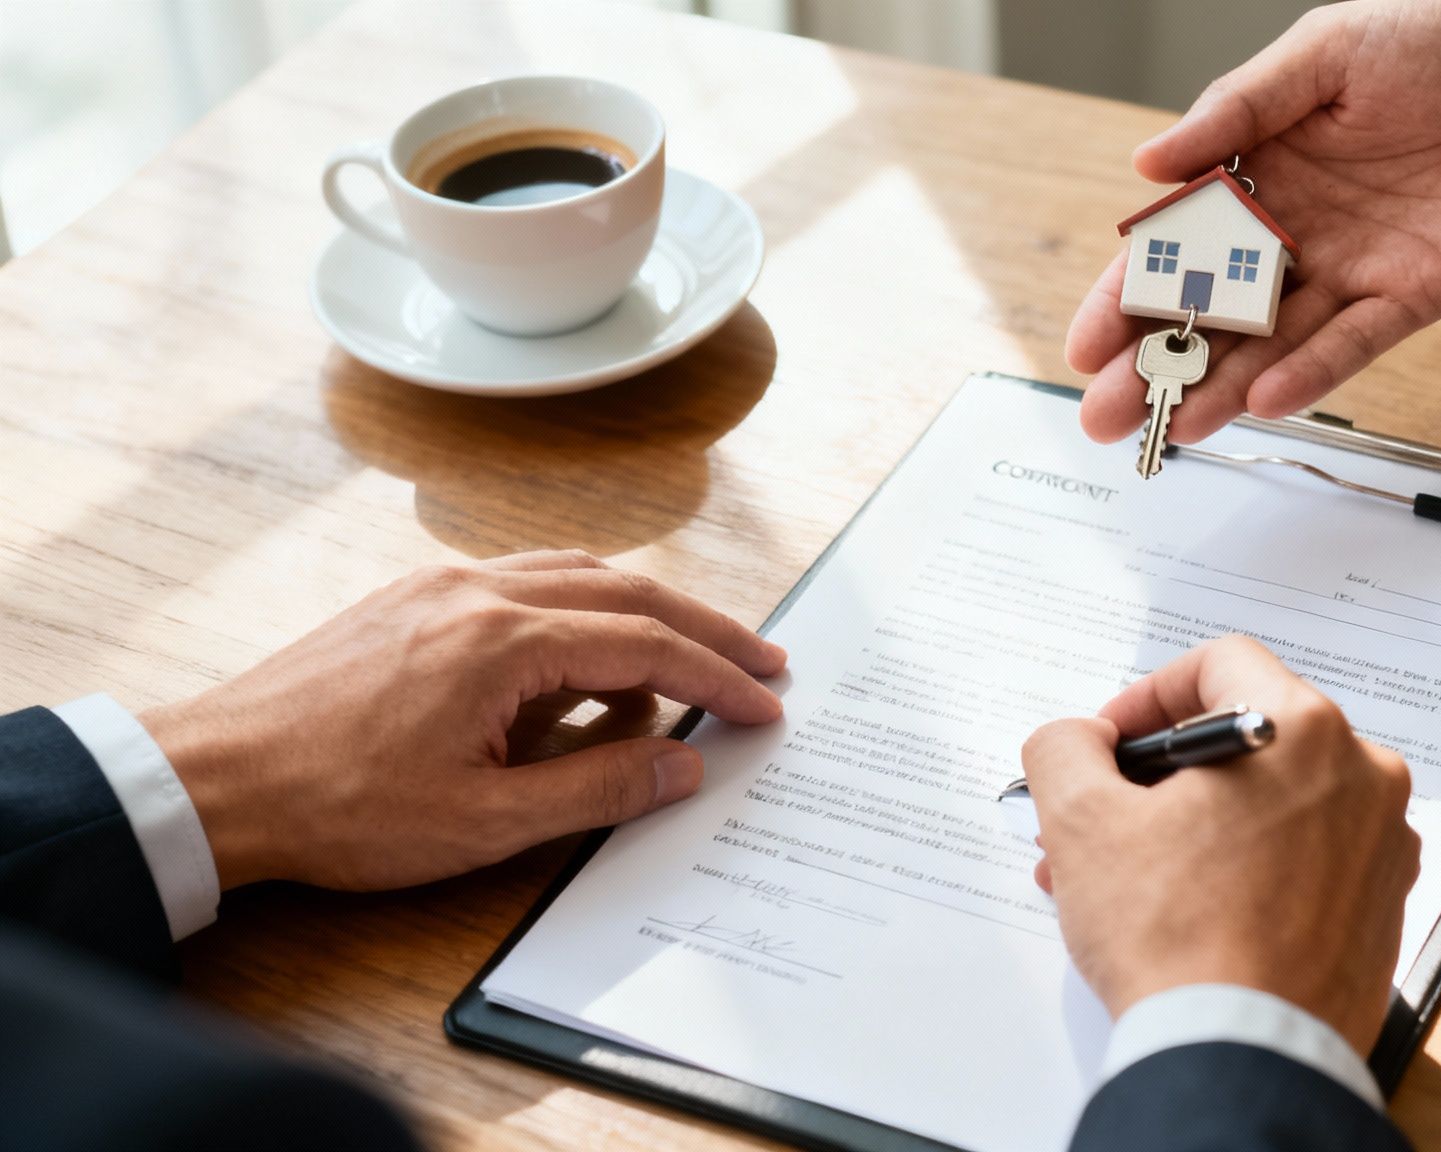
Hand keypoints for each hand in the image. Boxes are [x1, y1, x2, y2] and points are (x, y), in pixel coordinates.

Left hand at [139, 550, 785, 891]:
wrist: (217, 780)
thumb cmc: (339, 807)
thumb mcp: (485, 821)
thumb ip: (599, 786)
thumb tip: (683, 764)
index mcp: (503, 641)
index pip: (646, 647)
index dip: (716, 678)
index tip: (766, 704)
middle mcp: (479, 591)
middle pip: (628, 593)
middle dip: (706, 631)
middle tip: (764, 664)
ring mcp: (443, 585)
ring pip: (579, 574)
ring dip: (648, 611)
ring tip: (695, 654)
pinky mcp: (415, 598)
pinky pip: (527, 579)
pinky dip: (585, 604)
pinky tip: (594, 646)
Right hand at [1023, 636, 1419, 1052]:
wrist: (1243, 1056)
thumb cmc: (1179, 941)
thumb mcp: (1082, 821)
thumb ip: (1065, 747)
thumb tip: (1078, 737)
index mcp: (1303, 731)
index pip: (1220, 663)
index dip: (1147, 695)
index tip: (1110, 742)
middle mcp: (1362, 776)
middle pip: (1246, 738)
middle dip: (1160, 777)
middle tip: (1103, 816)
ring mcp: (1381, 845)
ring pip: (1271, 803)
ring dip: (1193, 826)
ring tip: (1124, 878)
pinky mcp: (1381, 907)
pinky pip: (1304, 857)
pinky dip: (1245, 867)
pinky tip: (1184, 910)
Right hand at [1068, 0, 1440, 443]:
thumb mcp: (1329, 52)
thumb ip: (1238, 110)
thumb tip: (1149, 162)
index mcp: (1262, 165)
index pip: (1176, 242)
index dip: (1128, 293)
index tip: (1086, 341)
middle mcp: (1298, 225)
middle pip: (1211, 308)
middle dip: (1155, 362)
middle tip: (1105, 413)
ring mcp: (1350, 266)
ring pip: (1271, 341)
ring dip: (1218, 387)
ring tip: (1169, 429)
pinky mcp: (1411, 296)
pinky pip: (1351, 343)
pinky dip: (1310, 373)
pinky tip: (1261, 401)